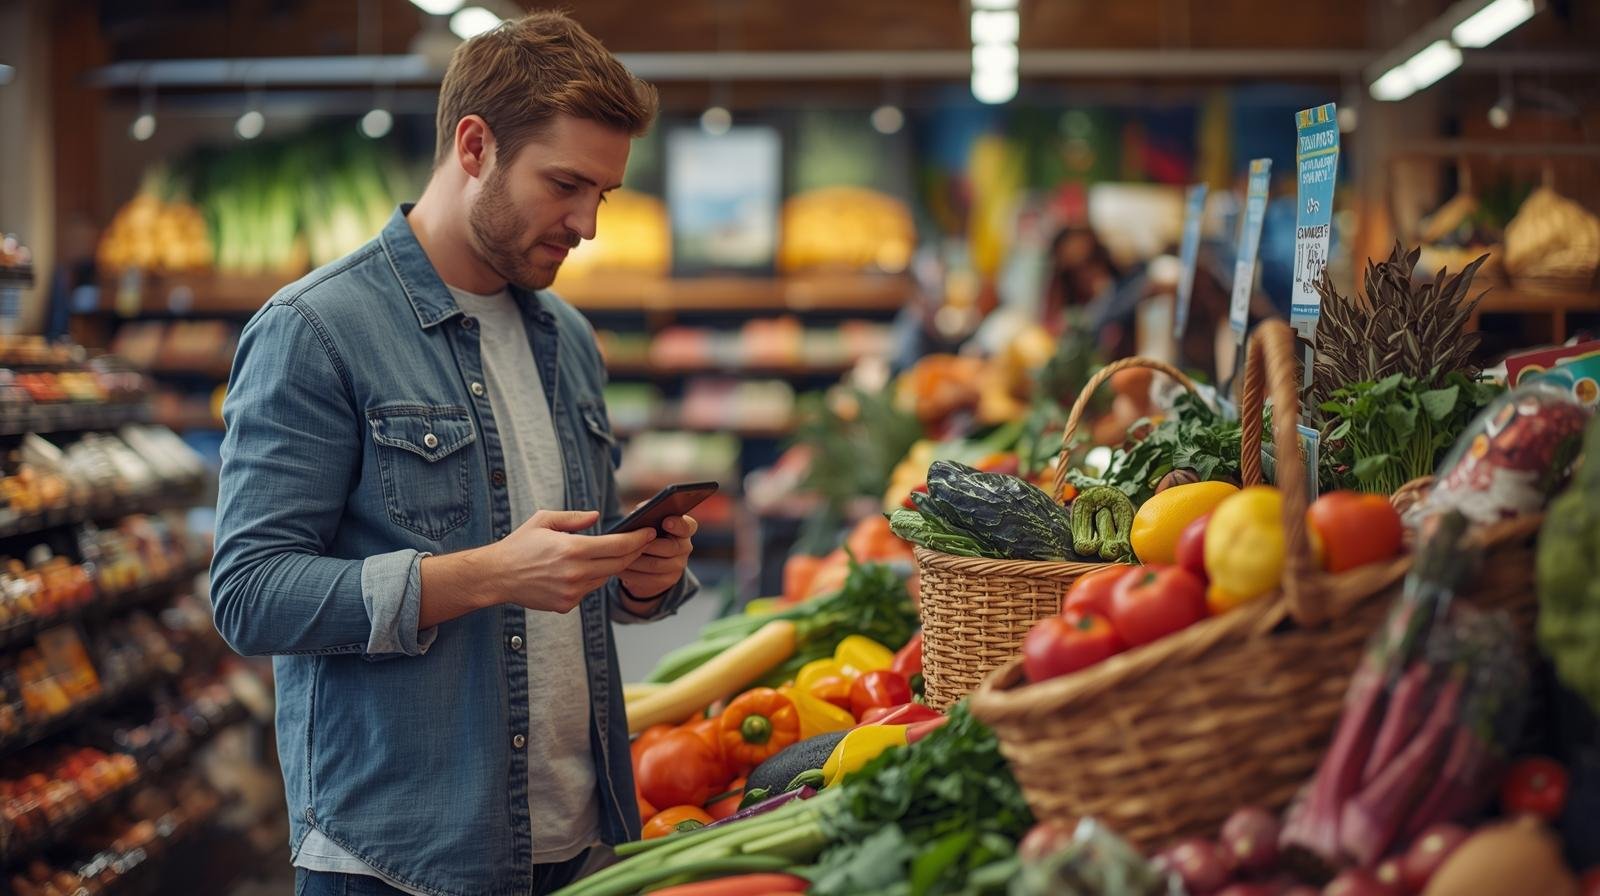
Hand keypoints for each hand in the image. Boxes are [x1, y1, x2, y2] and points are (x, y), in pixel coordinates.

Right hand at [486, 509, 655, 613]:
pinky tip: (587, 569)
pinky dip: (593, 578)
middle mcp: (576, 573)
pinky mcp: (567, 605)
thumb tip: (598, 516)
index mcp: (572, 549)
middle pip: (619, 564)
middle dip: (635, 552)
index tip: (649, 532)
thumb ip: (574, 518)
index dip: (638, 539)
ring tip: (618, 553)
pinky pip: (590, 590)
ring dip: (613, 566)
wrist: (497, 576)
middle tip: (644, 541)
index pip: (618, 545)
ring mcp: (572, 592)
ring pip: (605, 577)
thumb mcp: (544, 520)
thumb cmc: (520, 544)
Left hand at [619, 514, 696, 600]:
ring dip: (635, 560)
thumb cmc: (647, 533)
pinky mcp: (668, 580)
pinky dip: (632, 574)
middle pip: (669, 548)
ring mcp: (679, 566)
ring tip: (619, 555)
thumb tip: (639, 511)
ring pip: (655, 565)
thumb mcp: (649, 521)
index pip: (687, 526)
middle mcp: (685, 547)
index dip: (677, 524)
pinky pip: (649, 579)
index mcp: (684, 529)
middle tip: (630, 542)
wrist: (649, 560)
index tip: (665, 522)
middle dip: (647, 544)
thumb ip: (647, 513)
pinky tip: (620, 568)